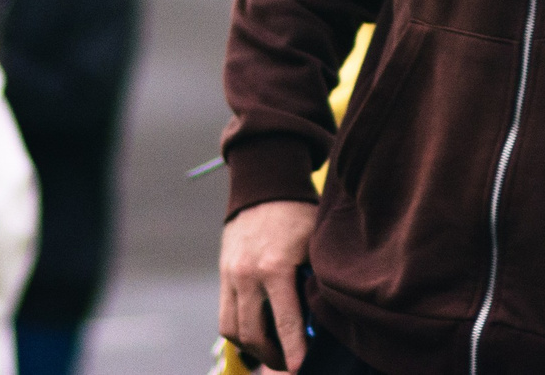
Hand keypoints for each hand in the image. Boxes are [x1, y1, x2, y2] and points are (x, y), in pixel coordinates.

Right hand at [219, 199, 316, 370]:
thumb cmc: (300, 216)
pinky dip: (240, 331)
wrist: (265, 188)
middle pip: (254, 334)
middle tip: (292, 363)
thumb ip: (315, 282)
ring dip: (254, 349)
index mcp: (275, 267)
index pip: (285, 322)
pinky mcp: (223, 276)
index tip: (302, 369)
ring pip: (234, 331)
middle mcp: (247, 275)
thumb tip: (321, 322)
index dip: (295, 351)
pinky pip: (225, 317)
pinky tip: (259, 333)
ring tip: (276, 352)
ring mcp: (231, 276)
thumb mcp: (315, 244)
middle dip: (274, 356)